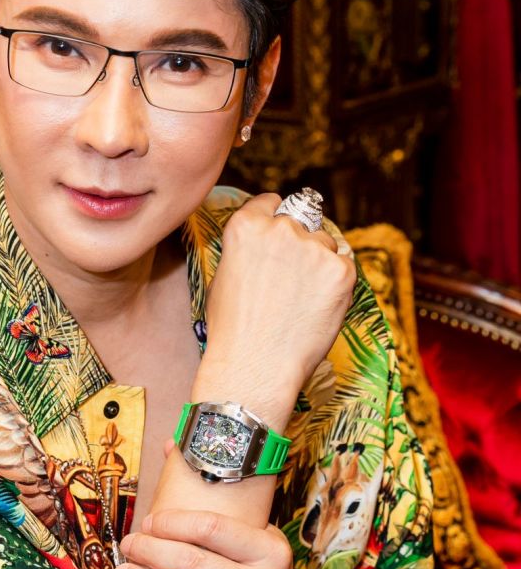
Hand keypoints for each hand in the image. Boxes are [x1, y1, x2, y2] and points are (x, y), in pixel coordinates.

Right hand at [198, 193, 356, 415]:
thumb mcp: (225, 276)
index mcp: (246, 225)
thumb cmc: (233, 331)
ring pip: (325, 244)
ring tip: (301, 301)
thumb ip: (248, 249)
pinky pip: (344, 267)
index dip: (276, 218)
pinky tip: (316, 308)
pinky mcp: (342, 271)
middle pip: (302, 220)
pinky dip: (336, 284)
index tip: (280, 234)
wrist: (255, 366)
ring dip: (319, 263)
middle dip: (299, 242)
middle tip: (292, 278)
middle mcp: (281, 228)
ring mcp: (314, 248)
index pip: (271, 202)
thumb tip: (267, 243)